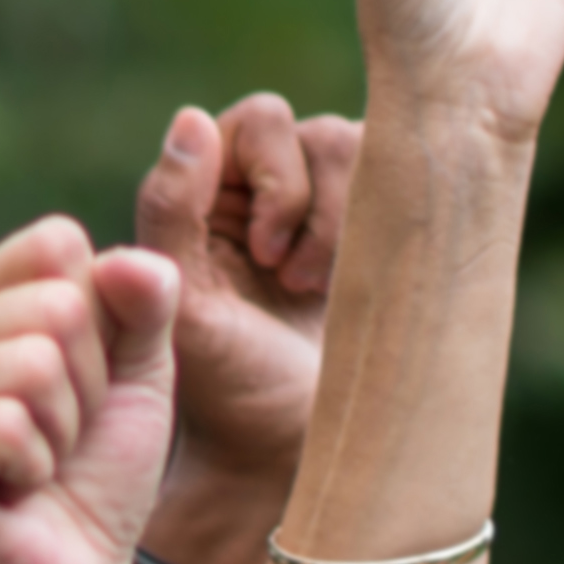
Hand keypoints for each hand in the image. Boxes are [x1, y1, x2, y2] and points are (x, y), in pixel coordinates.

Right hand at [0, 217, 180, 563]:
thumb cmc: (90, 493)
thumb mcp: (135, 382)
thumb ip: (144, 306)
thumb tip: (135, 260)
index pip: (55, 248)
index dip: (101, 329)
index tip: (76, 397)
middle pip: (54, 306)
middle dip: (86, 390)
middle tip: (54, 452)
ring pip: (35, 363)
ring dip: (62, 436)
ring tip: (29, 479)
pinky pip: (8, 423)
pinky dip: (33, 471)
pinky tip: (4, 504)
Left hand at [133, 93, 354, 508]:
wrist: (294, 446)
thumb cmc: (228, 385)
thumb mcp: (184, 304)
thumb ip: (169, 210)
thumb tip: (192, 117)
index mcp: (202, 191)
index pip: (251, 122)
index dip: (267, 177)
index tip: (262, 255)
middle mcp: (255, 184)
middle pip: (299, 125)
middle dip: (301, 202)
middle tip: (287, 276)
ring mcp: (317, 201)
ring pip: (349, 144)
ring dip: (337, 223)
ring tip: (313, 289)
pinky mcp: (372, 223)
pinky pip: (394, 176)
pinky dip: (379, 226)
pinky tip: (356, 283)